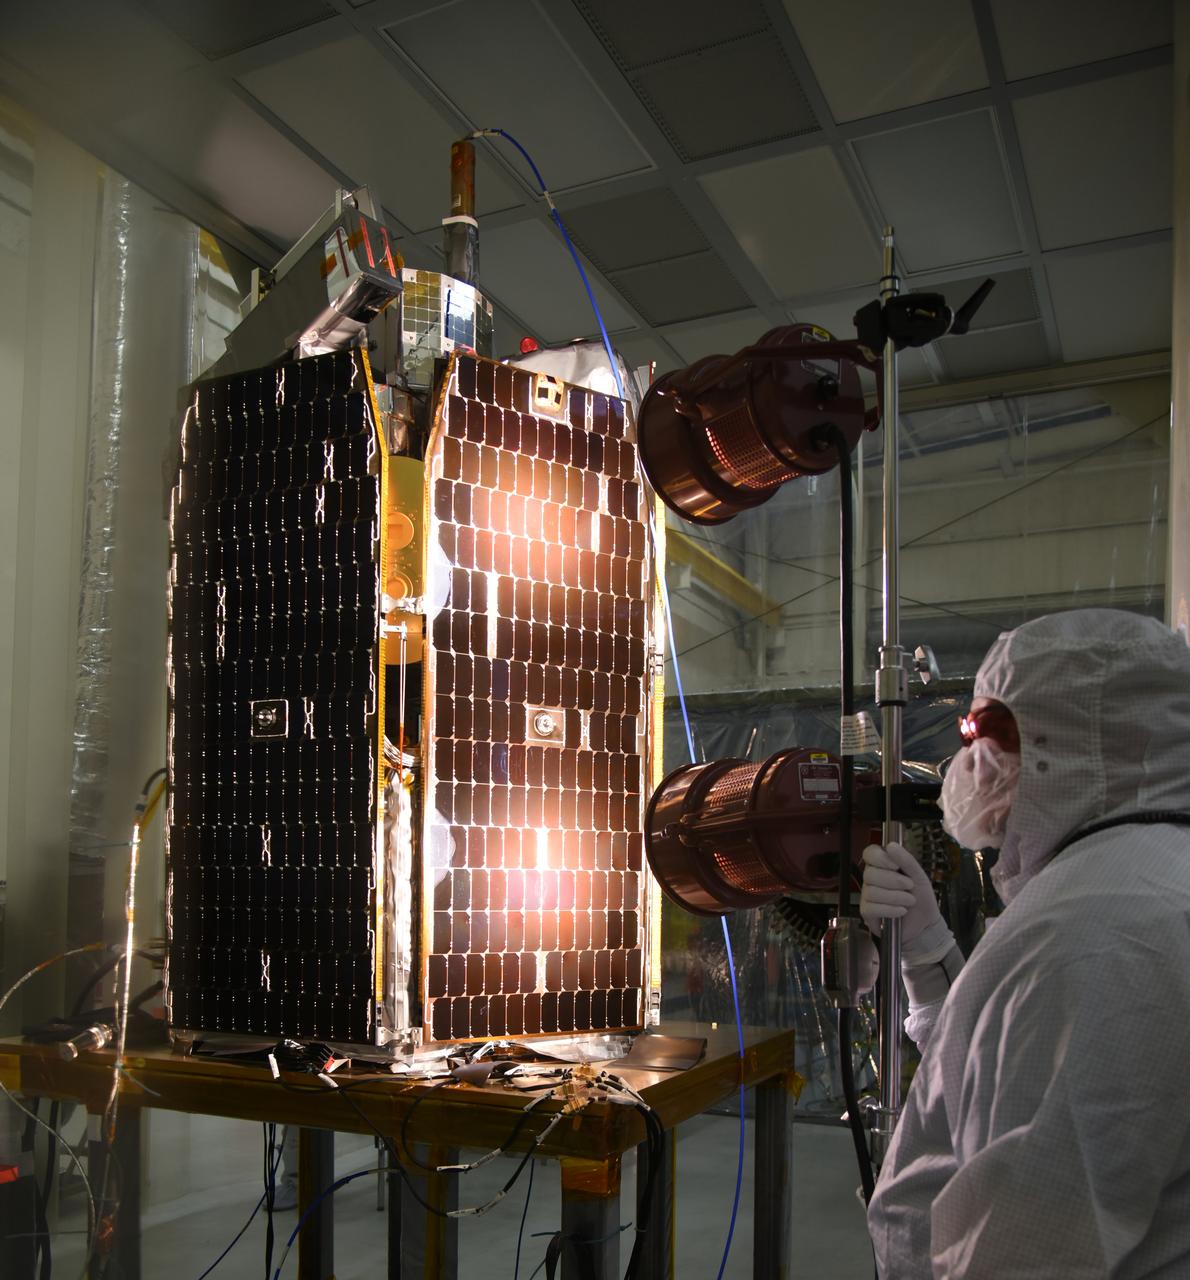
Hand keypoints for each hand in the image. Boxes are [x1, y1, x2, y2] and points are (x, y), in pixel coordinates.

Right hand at [859, 842, 953, 967]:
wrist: (926, 925)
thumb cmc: (922, 898)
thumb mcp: (920, 876)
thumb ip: (907, 860)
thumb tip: (891, 845)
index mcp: (882, 866)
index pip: (869, 853)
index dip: (880, 858)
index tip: (895, 866)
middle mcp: (872, 879)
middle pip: (870, 873)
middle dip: (894, 881)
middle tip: (909, 886)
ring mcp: (867, 896)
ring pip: (872, 891)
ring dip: (896, 897)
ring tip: (909, 901)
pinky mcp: (867, 913)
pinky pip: (873, 907)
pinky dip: (890, 909)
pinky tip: (901, 911)